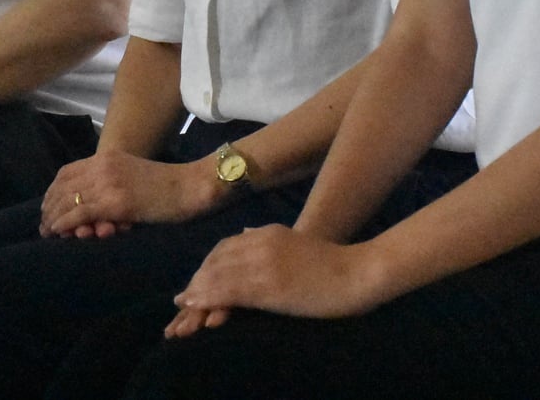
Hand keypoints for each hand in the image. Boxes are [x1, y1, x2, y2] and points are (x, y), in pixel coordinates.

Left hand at [39, 151, 218, 237]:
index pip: (67, 172)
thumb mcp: (133, 176)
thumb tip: (92, 208)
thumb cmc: (167, 186)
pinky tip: (58, 233)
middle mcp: (103, 166)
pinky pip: (79, 214)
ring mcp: (108, 183)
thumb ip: (111, 185)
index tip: (48, 206)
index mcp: (107, 157)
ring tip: (47, 232)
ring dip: (52, 218)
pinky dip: (63, 224)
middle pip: (63, 186)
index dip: (53, 191)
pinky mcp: (115, 203)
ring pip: (67, 200)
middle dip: (49, 206)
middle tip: (44, 224)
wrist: (191, 186)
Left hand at [164, 225, 384, 336]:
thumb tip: (244, 234)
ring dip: (197, 290)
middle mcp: (260, 241)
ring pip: (218, 274)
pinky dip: (208, 297)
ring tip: (183, 306)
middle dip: (197, 279)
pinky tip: (198, 306)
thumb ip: (267, 239)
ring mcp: (264, 263)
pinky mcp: (269, 285)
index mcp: (267, 232)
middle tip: (182, 299)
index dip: (206, 265)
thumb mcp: (295, 242)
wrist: (357, 272)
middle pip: (216, 259)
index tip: (195, 282)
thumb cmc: (330, 263)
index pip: (225, 247)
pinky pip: (230, 290)